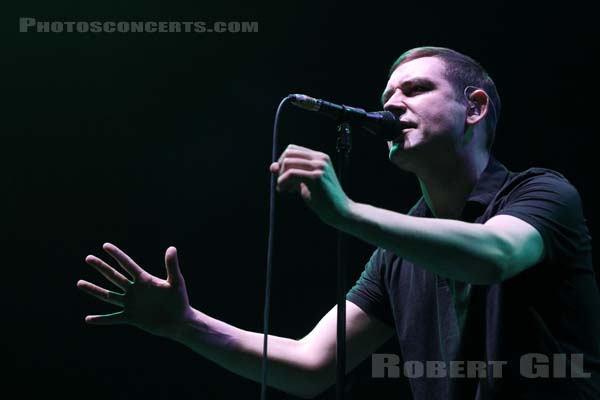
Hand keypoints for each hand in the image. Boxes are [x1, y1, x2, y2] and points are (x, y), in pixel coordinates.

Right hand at [77, 243, 192, 337]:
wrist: (179, 321)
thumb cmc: (180, 300)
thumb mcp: (176, 282)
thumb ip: (172, 266)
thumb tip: (171, 248)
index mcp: (144, 280)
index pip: (128, 264)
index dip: (117, 255)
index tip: (105, 245)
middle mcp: (135, 290)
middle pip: (114, 276)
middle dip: (101, 267)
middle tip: (88, 258)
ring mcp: (131, 304)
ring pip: (109, 296)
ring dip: (94, 290)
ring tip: (79, 283)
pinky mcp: (132, 318)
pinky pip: (114, 318)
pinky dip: (102, 320)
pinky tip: (88, 319)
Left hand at [269, 144, 351, 225]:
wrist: (340, 211)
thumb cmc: (323, 199)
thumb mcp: (304, 183)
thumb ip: (290, 173)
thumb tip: (272, 166)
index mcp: (320, 157)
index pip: (293, 149)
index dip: (283, 162)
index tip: (283, 177)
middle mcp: (321, 159)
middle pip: (289, 153)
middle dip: (281, 168)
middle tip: (282, 183)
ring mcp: (320, 167)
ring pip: (288, 163)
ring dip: (281, 177)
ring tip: (284, 189)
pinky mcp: (317, 177)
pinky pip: (291, 174)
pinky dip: (283, 182)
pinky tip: (285, 191)